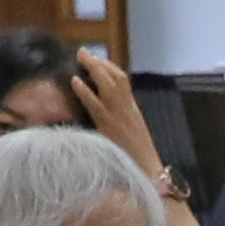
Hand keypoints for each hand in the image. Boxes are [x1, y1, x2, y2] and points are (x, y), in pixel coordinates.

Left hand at [65, 46, 161, 160]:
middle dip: (100, 62)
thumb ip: (119, 123)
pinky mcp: (110, 127)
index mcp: (133, 111)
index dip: (109, 67)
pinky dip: (86, 91)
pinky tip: (75, 81)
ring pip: (109, 85)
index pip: (123, 81)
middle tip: (84, 51)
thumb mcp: (130, 137)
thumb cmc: (138, 161)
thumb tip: (105, 115)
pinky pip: (97, 105)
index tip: (96, 59)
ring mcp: (120, 117)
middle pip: (117, 78)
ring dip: (94, 69)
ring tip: (81, 57)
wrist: (149, 174)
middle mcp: (128, 110)